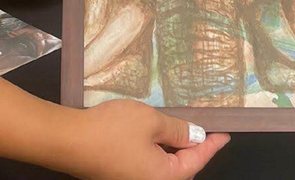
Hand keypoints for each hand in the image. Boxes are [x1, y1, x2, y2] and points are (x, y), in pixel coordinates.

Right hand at [68, 100, 229, 179]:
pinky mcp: (120, 175)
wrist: (69, 140)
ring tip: (180, 127)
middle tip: (203, 128)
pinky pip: (147, 164)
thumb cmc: (111, 131)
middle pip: (181, 167)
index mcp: (164, 177)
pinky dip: (156, 149)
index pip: (197, 160)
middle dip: (193, 149)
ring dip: (172, 147)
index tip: (225, 135)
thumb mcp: (151, 121)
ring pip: (163, 166)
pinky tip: (154, 132)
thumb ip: (178, 129)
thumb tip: (196, 136)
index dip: (212, 145)